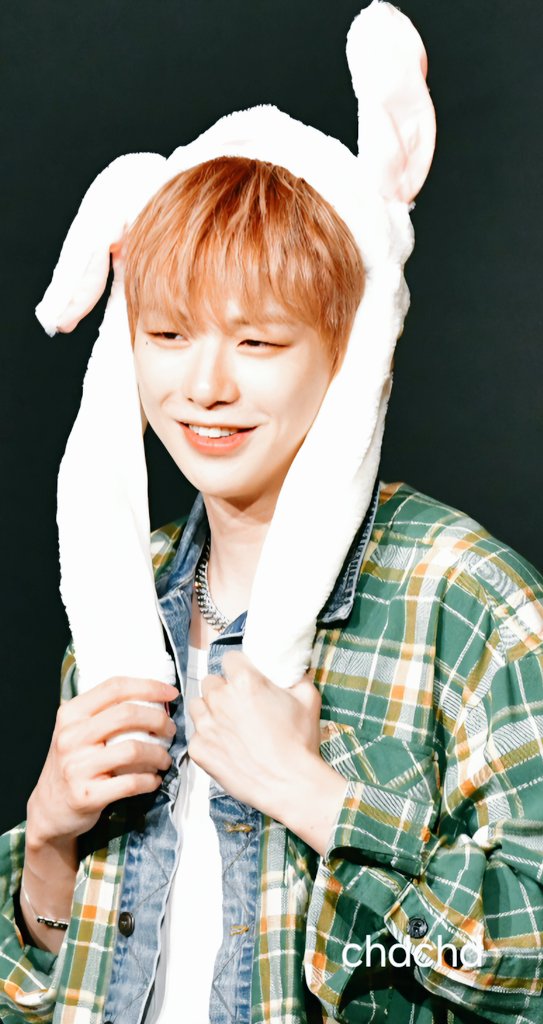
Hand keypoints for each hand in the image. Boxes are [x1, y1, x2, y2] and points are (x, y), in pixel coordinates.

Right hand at [27, 676, 177, 847]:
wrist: (50, 808)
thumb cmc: (73, 763)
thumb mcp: (77, 730)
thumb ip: (106, 713)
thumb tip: (154, 698)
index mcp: (70, 714)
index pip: (114, 687)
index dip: (148, 686)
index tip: (170, 693)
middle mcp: (70, 737)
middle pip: (127, 714)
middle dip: (158, 720)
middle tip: (170, 730)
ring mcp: (76, 767)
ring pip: (133, 749)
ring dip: (159, 753)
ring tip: (164, 759)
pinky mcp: (86, 796)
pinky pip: (130, 783)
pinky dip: (150, 780)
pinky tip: (154, 780)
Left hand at [188, 652, 345, 854]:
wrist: (289, 784)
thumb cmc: (300, 742)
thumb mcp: (308, 699)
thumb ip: (296, 677)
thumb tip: (291, 669)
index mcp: (245, 681)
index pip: (229, 659)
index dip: (239, 668)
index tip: (245, 679)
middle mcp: (220, 698)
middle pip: (211, 681)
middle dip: (223, 689)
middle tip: (239, 705)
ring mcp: (206, 725)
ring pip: (198, 705)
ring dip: (210, 711)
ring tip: (228, 725)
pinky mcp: (198, 749)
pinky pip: (196, 735)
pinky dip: (208, 739)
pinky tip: (226, 748)